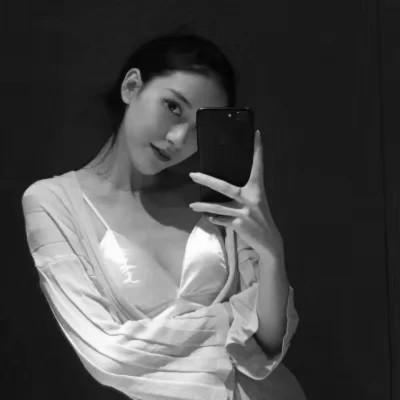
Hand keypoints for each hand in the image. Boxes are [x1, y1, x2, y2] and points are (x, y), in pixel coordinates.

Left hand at [189, 130, 283, 259]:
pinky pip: (222, 219)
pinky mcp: (239, 224)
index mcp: (257, 189)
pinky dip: (215, 219)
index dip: (258, 150)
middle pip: (224, 187)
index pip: (258, 166)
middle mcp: (251, 198)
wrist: (269, 240)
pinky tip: (209, 218)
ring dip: (203, 206)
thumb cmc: (260, 217)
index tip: (257, 134)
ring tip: (192, 205)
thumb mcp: (255, 202)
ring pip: (218, 207)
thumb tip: (222, 189)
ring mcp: (245, 212)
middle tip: (192, 175)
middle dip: (207, 181)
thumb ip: (242, 195)